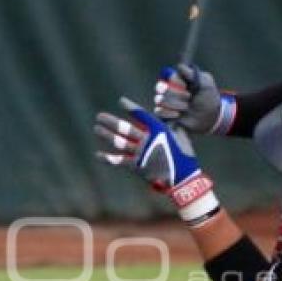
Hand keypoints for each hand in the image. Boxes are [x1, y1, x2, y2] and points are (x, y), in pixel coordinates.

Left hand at [94, 98, 219, 225]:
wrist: (184, 179)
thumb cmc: (184, 156)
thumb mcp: (181, 136)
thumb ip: (171, 125)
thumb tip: (166, 116)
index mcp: (159, 130)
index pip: (141, 115)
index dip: (131, 108)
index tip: (121, 101)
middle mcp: (147, 140)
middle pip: (125, 129)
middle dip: (111, 122)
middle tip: (99, 116)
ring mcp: (141, 154)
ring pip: (119, 142)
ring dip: (106, 135)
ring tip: (97, 128)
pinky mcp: (137, 167)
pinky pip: (119, 161)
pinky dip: (108, 158)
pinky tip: (98, 155)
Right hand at [154, 64, 235, 133]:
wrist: (211, 117)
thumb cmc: (209, 98)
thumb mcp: (206, 84)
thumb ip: (193, 74)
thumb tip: (179, 66)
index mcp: (179, 80)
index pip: (169, 76)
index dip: (176, 82)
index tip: (186, 87)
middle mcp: (170, 89)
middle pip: (161, 87)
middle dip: (175, 94)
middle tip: (189, 98)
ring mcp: (167, 102)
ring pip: (159, 99)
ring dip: (173, 104)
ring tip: (186, 108)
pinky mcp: (166, 114)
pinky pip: (158, 111)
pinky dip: (167, 113)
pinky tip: (178, 115)